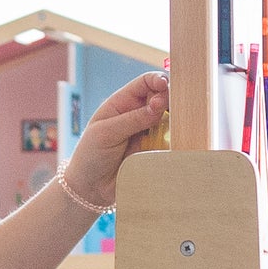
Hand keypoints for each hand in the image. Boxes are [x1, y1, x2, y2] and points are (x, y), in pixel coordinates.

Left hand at [62, 71, 170, 209]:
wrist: (90, 188)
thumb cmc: (91, 155)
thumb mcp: (106, 133)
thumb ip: (132, 119)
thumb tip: (159, 105)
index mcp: (122, 103)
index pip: (145, 83)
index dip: (158, 80)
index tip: (166, 86)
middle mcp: (137, 114)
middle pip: (162, 98)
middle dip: (169, 100)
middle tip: (168, 110)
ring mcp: (148, 132)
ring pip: (169, 119)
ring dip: (175, 119)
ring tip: (175, 125)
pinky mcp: (155, 150)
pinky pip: (170, 140)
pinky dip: (175, 138)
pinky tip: (176, 139)